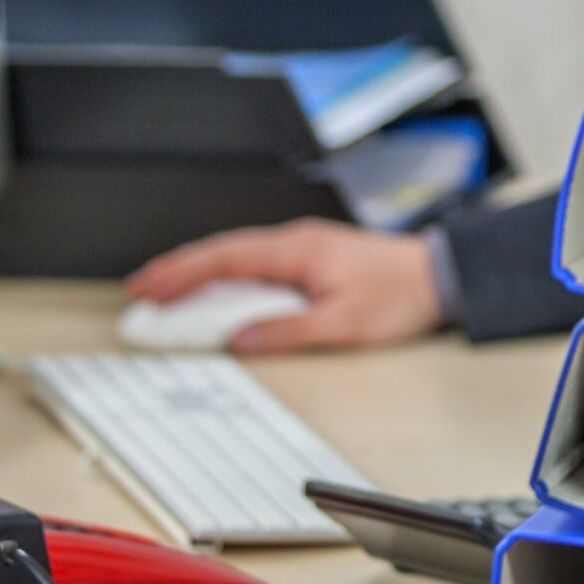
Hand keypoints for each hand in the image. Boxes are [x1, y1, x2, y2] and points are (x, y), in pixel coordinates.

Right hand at [123, 219, 441, 353]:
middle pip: (223, 254)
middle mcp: (295, 243)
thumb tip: (240, 340)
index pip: (225, 258)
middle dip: (178, 273)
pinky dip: (228, 280)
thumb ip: (288, 332)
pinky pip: (257, 266)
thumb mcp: (344, 324)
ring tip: (167, 299)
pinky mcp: (310, 261)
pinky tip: (216, 297)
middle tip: (142, 294)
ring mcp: (301, 250)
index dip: (181, 273)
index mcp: (297, 250)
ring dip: (202, 277)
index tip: (148, 288)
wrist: (441, 275)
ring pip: (238, 259)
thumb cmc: (401, 293)